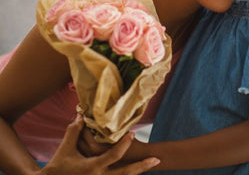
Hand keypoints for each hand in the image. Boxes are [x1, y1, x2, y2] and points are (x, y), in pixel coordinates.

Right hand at [38, 115, 159, 174]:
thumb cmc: (58, 166)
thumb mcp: (66, 147)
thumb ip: (75, 130)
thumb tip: (82, 114)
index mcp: (93, 167)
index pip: (114, 155)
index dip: (124, 145)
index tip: (132, 134)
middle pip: (126, 173)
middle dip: (142, 166)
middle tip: (157, 159)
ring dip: (138, 172)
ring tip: (152, 163)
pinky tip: (136, 170)